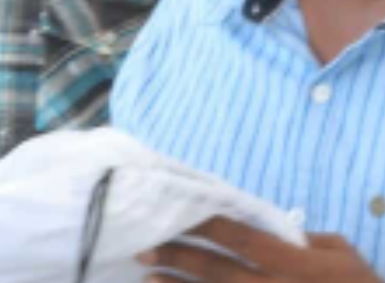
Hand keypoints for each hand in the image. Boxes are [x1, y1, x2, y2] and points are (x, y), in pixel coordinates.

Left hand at [140, 218, 381, 281]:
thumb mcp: (343, 255)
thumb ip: (305, 238)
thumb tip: (271, 226)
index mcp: (291, 264)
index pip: (238, 237)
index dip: (203, 223)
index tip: (173, 210)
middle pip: (215, 270)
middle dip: (177, 257)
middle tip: (143, 247)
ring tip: (148, 279)